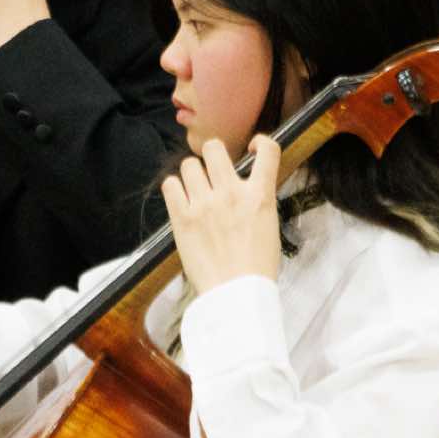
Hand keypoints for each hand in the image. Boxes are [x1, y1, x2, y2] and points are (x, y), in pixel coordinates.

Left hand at [161, 136, 282, 293]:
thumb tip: (246, 190)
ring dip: (192, 174)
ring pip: (188, 165)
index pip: (268, 150)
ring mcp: (204, 204)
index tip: (254, 149)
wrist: (237, 295)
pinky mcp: (182, 218)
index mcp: (260, 196)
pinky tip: (181, 201)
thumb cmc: (256, 269)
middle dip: (213, 155)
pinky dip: (174, 190)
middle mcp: (231, 193)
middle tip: (213, 172)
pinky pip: (170, 185)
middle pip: (214, 148)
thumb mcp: (269, 227)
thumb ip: (257, 202)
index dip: (261, 142)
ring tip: (195, 190)